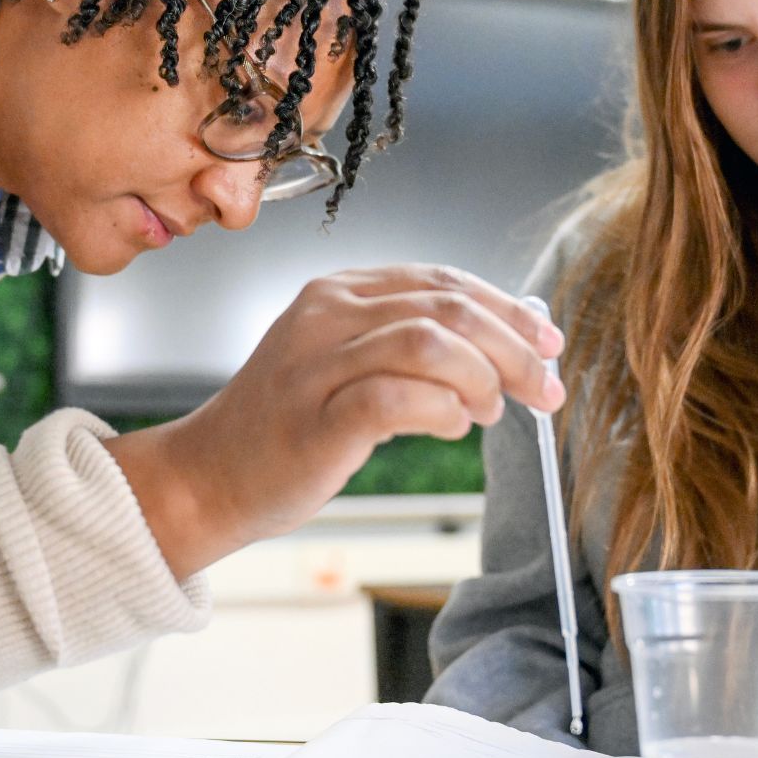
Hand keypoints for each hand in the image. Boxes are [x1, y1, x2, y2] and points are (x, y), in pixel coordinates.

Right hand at [103, 265, 564, 579]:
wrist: (209, 476)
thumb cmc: (290, 428)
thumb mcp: (348, 364)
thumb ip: (412, 345)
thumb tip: (510, 349)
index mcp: (340, 291)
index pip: (443, 280)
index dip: (507, 310)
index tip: (548, 344)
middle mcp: (326, 313)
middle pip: (447, 307)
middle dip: (513, 348)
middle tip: (545, 390)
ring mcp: (315, 363)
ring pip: (429, 342)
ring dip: (482, 378)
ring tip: (490, 411)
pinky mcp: (315, 417)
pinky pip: (398, 398)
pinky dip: (443, 410)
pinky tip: (453, 426)